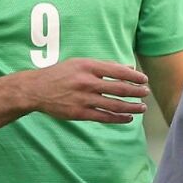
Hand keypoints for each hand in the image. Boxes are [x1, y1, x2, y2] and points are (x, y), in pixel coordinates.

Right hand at [24, 60, 149, 124]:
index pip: (117, 71)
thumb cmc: (60, 74)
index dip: (134, 76)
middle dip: (136, 91)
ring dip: (131, 107)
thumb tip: (129, 68)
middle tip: (146, 93)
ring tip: (142, 107)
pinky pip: (104, 117)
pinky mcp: (79, 113)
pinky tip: (128, 118)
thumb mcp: (80, 63)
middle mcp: (87, 82)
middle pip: (119, 88)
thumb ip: (104, 66)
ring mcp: (83, 99)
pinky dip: (118, 118)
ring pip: (114, 104)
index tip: (144, 80)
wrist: (36, 89)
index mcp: (88, 66)